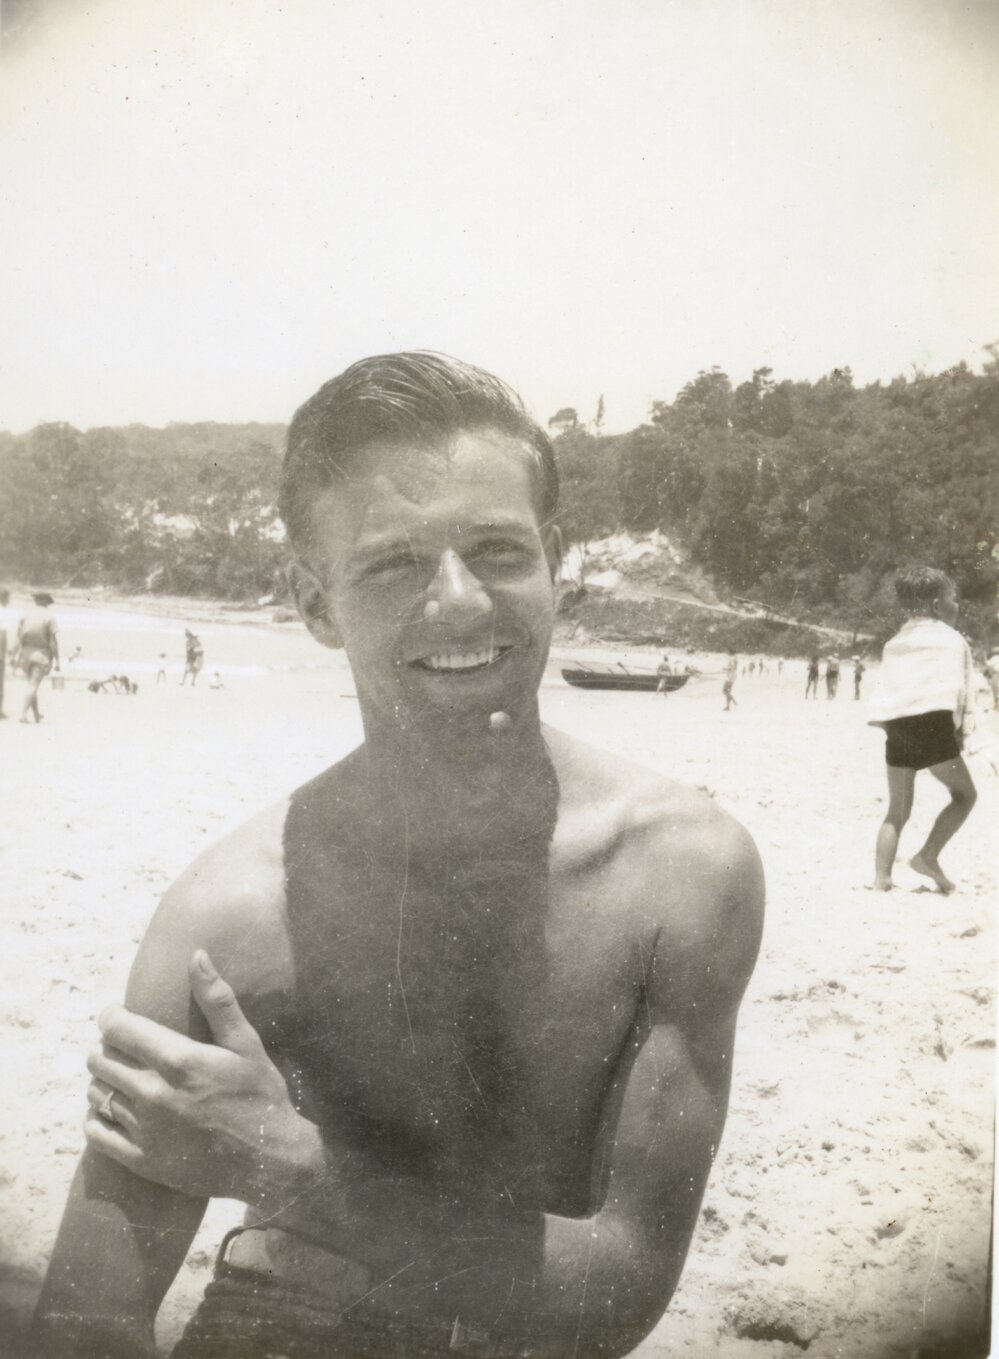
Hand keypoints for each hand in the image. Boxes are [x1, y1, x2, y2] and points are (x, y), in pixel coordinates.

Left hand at [85, 950, 322, 1201]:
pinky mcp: (141, 1161)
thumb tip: (197, 955)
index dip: (110, 1016)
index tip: (115, 1015)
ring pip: (97, 1094)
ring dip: (103, 1081)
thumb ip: (217, 999)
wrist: (270, 1161)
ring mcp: (146, 1131)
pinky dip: (96, 1117)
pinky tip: (112, 1110)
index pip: (118, 1028)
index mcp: (179, 1061)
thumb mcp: (246, 1042)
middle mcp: (155, 1095)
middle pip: (100, 1060)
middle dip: (106, 1047)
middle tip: (122, 1046)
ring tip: (121, 1076)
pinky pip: (96, 1133)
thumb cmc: (261, 1095)